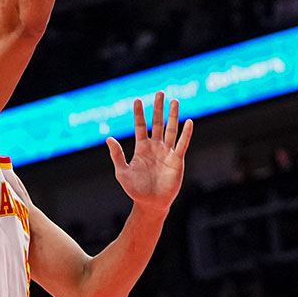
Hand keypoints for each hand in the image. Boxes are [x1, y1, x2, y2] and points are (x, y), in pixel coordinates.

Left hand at [106, 92, 193, 213]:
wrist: (150, 203)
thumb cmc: (135, 189)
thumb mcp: (122, 172)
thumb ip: (117, 155)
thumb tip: (109, 138)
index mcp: (142, 148)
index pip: (140, 126)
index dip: (139, 113)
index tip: (137, 100)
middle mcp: (155, 147)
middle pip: (157, 123)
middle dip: (158, 108)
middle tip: (160, 93)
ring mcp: (167, 153)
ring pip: (171, 130)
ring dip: (173, 116)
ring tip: (174, 101)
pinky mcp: (177, 160)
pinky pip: (182, 144)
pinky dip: (186, 133)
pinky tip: (189, 122)